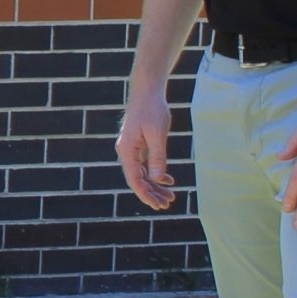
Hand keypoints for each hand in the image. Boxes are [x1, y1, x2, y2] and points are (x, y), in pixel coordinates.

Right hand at [115, 91, 176, 209]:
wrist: (147, 91)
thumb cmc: (152, 110)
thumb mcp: (157, 134)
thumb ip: (157, 158)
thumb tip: (156, 180)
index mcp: (127, 150)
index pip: (134, 179)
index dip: (145, 194)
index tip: (157, 205)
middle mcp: (126, 152)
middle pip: (138, 179)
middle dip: (152, 193)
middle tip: (167, 204)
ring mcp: (131, 149)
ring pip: (142, 173)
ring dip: (155, 185)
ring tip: (170, 196)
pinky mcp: (138, 145)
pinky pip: (145, 165)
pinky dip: (156, 174)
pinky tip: (168, 180)